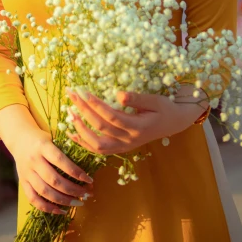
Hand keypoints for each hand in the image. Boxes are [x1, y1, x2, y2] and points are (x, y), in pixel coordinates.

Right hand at [11, 126, 93, 214]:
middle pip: (54, 180)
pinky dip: (48, 208)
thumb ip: (66, 150)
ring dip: (63, 201)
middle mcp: (34, 160)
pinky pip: (34, 199)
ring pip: (45, 192)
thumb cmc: (42, 139)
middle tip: (86, 194)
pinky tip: (61, 210)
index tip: (89, 180)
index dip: (76, 172)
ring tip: (77, 203)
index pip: (61, 161)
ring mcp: (26, 173)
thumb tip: (86, 167)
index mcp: (43, 146)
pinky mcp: (23, 182)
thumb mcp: (53, 138)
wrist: (19, 138)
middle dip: (72, 190)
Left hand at [66, 86, 208, 155]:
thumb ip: (137, 99)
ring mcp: (124, 147)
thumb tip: (118, 94)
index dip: (96, 105)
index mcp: (138, 127)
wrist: (173, 123)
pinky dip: (83, 143)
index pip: (111, 117)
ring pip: (97, 144)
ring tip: (69, 113)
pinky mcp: (120, 148)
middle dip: (83, 111)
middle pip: (101, 128)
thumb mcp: (155, 100)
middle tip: (72, 94)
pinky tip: (71, 133)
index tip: (83, 91)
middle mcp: (129, 140)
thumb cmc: (164, 108)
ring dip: (80, 129)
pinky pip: (98, 150)